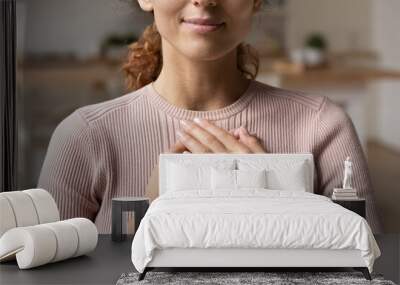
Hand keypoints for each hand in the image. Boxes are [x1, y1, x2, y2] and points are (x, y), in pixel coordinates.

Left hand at [145, 119, 265, 200]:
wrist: (264, 202)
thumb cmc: (266, 179)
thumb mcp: (265, 159)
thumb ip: (253, 143)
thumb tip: (241, 129)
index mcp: (240, 152)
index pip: (222, 136)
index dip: (209, 126)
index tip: (197, 119)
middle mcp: (229, 159)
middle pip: (209, 142)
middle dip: (195, 131)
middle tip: (183, 122)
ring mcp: (221, 171)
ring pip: (202, 153)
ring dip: (190, 142)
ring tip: (180, 133)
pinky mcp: (215, 182)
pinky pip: (201, 169)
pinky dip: (191, 160)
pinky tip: (183, 153)